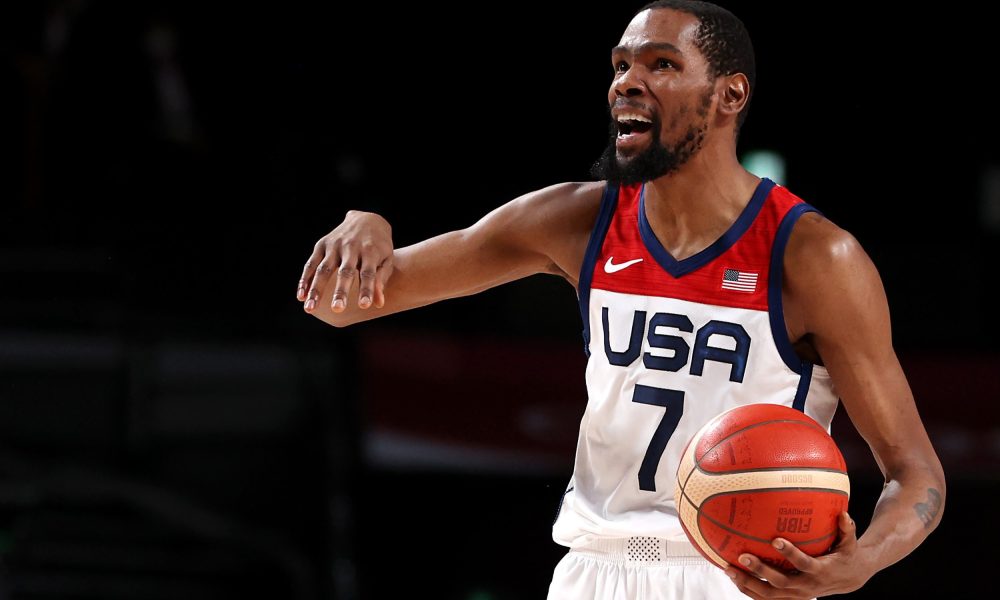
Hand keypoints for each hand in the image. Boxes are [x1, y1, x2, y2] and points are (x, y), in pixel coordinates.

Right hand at [297, 210, 393, 312]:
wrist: (367, 219)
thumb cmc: (379, 246)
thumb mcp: (386, 260)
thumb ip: (381, 280)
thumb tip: (378, 303)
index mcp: (370, 251)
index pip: (368, 273)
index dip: (366, 289)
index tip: (364, 306)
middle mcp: (351, 247)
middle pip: (345, 272)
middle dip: (341, 291)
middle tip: (337, 310)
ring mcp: (334, 245)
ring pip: (324, 269)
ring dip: (316, 289)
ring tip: (310, 308)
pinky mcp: (322, 244)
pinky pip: (311, 264)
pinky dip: (305, 279)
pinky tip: (301, 296)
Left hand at [724, 513, 871, 598]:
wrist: (848, 579)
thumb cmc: (845, 555)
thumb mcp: (850, 543)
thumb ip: (846, 528)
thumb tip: (843, 513)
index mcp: (820, 570)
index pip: (803, 563)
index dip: (790, 553)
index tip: (775, 540)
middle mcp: (807, 586)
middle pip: (780, 583)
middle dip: (760, 571)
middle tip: (742, 556)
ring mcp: (796, 595)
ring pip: (769, 595)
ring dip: (748, 583)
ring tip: (728, 568)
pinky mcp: (789, 598)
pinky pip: (766, 597)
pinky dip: (748, 589)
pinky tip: (732, 576)